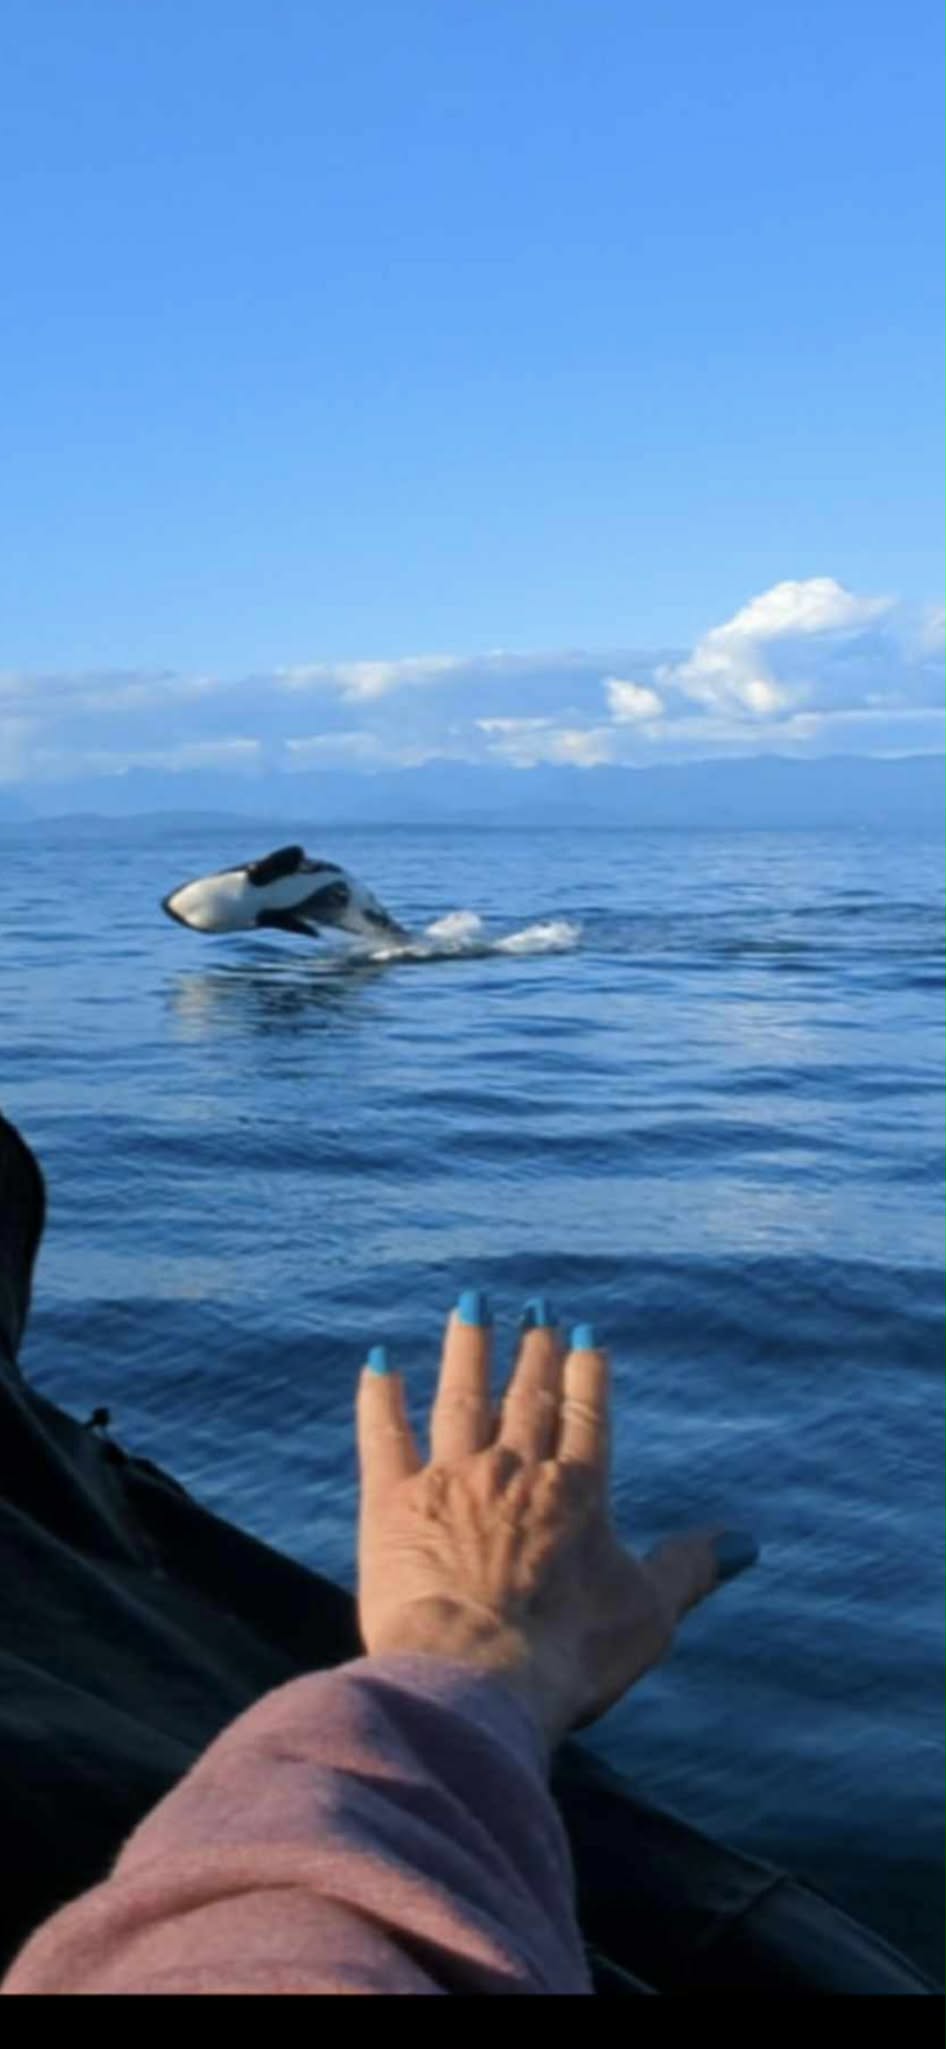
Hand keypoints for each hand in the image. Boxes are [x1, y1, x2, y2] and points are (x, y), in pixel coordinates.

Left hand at [357, 1295, 756, 1748]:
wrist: (474, 1676)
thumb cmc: (567, 1656)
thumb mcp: (648, 1615)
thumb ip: (691, 1569)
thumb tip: (744, 1541)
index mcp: (577, 1493)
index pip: (584, 1416)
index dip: (584, 1373)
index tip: (582, 1334)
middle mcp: (515, 1471)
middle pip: (527, 1397)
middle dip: (532, 1350)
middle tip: (534, 1308)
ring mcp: (452, 1480)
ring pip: (461, 1397)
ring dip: (467, 1349)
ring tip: (471, 1305)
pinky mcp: (392, 1502)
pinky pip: (385, 1436)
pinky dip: (381, 1398)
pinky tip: (380, 1364)